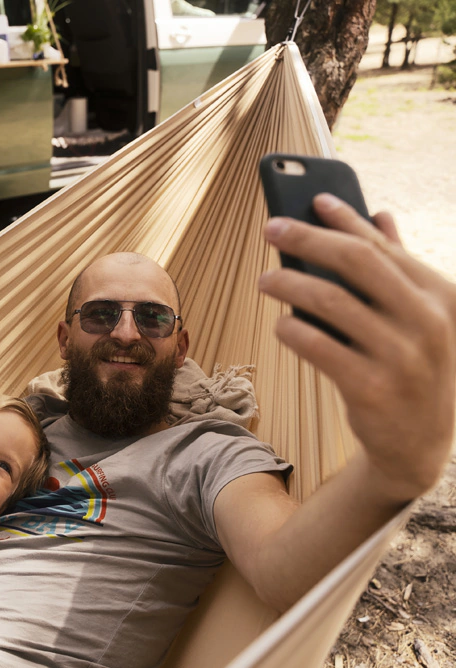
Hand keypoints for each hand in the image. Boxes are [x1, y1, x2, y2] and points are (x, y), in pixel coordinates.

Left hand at [258, 194, 455, 500]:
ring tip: (265, 279)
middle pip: (355, 263)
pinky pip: (318, 346)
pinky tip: (280, 324)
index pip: (382, 246)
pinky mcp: (372, 388)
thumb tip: (379, 214)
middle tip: (272, 227)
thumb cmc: (411, 366)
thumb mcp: (418, 315)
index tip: (312, 198)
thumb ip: (397, 266)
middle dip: (308, 238)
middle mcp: (427, 321)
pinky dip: (293, 329)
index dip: (344, 218)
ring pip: (330, 302)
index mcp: (440, 295)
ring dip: (289, 283)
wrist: (419, 443)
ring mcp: (402, 356)